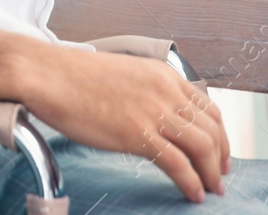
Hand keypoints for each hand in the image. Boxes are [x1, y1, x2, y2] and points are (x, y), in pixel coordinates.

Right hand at [23, 45, 229, 203]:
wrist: (47, 74)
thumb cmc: (72, 76)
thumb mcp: (123, 74)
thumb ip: (146, 92)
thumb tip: (155, 117)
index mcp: (163, 74)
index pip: (208, 107)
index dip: (220, 135)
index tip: (219, 153)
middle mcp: (165, 90)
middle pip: (211, 129)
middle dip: (220, 158)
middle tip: (219, 177)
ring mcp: (153, 111)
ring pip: (202, 147)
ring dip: (211, 173)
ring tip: (209, 189)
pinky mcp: (138, 133)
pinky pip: (178, 164)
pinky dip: (191, 183)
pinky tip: (191, 194)